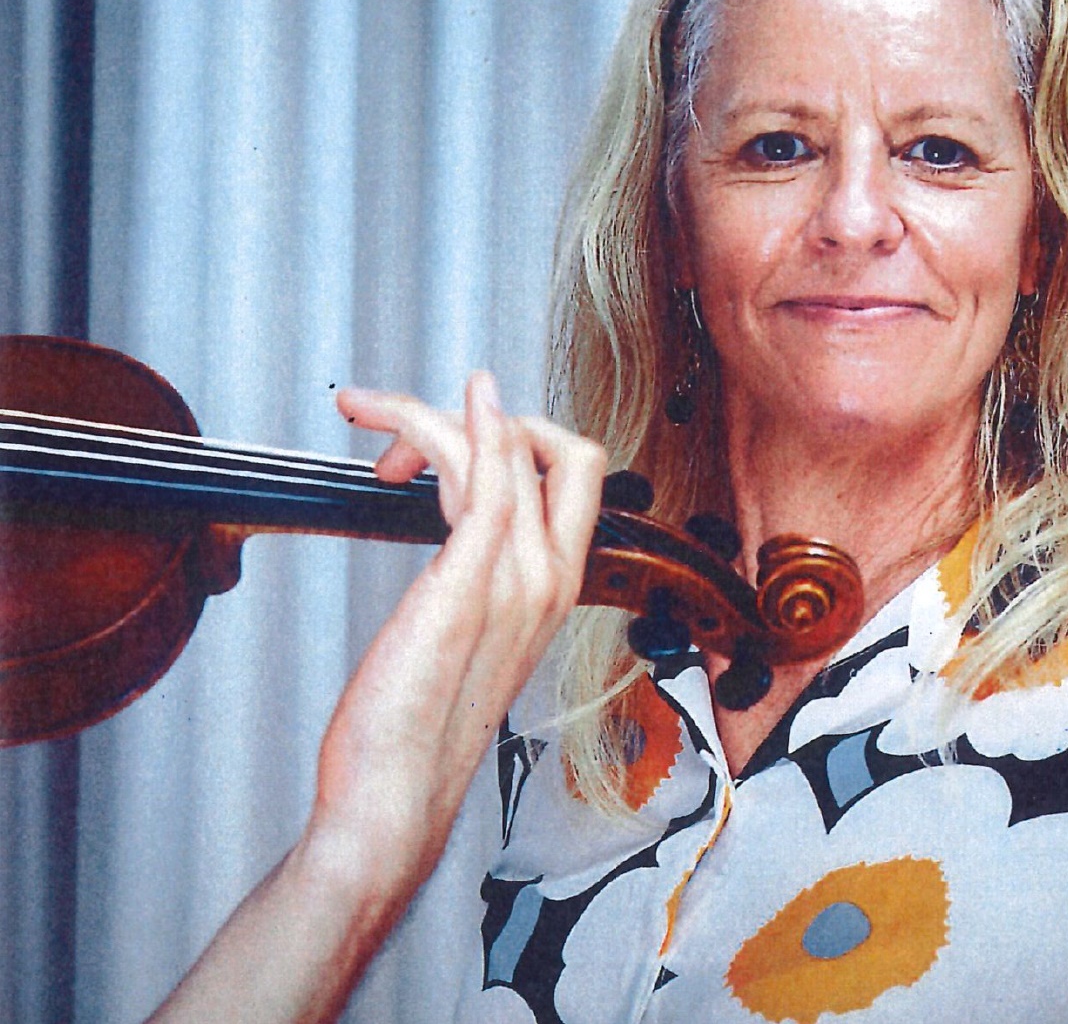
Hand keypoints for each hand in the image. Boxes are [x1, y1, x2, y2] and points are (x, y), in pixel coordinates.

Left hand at [308, 373, 604, 896]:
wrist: (395, 794)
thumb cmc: (414, 725)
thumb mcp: (462, 633)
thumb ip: (473, 576)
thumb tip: (456, 531)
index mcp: (554, 587)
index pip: (573, 475)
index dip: (517, 440)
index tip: (442, 454)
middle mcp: (548, 578)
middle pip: (560, 450)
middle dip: (489, 416)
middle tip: (404, 438)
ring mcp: (516, 583)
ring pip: (504, 452)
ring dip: (428, 412)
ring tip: (365, 414)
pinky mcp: (466, 589)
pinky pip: (488, 485)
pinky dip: (469, 427)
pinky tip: (443, 401)